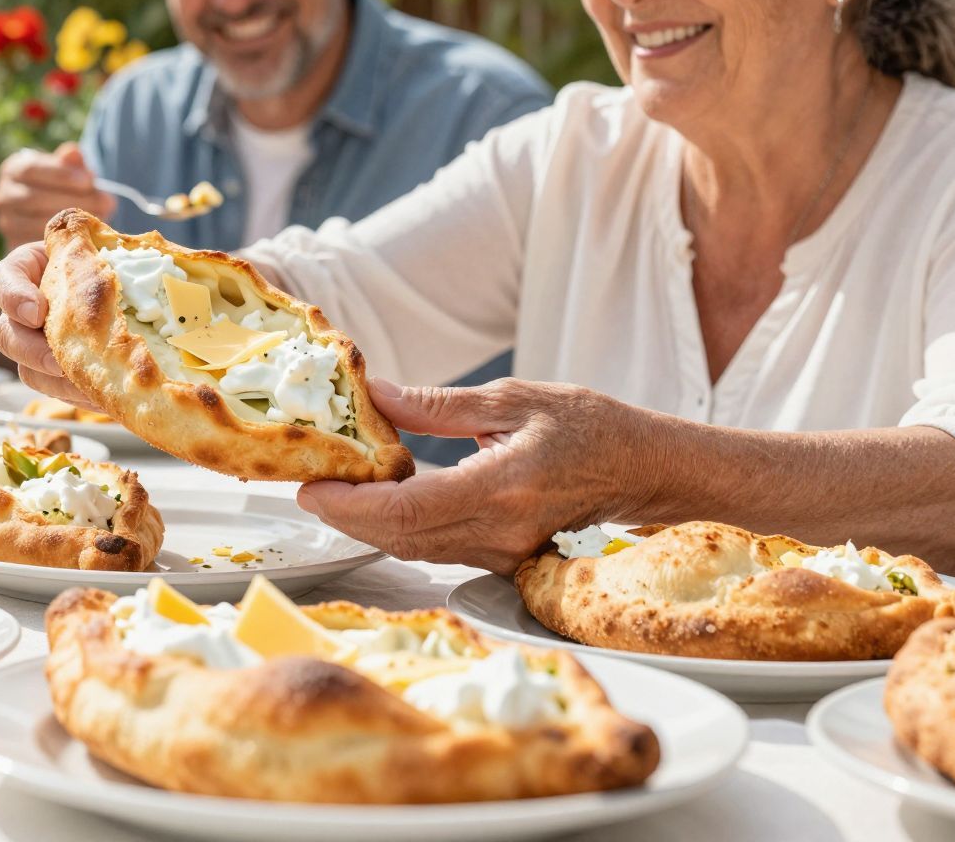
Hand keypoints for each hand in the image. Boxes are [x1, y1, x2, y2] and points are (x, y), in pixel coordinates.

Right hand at [0, 142, 114, 248]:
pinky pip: (37, 243)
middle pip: (33, 198)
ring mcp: (6, 222)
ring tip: (100, 218)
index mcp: (13, 169)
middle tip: (105, 202)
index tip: (89, 180)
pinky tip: (86, 235)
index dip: (61, 174)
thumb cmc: (64, 186)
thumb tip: (73, 152)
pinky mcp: (14, 244)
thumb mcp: (69, 170)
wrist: (53, 214)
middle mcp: (3, 195)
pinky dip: (63, 240)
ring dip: (71, 222)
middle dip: (72, 200)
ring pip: (36, 223)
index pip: (31, 169)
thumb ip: (71, 162)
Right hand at [0, 241, 98, 407]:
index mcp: (24, 273)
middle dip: (32, 352)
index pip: (2, 281)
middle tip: (59, 363)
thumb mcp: (90, 243)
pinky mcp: (53, 372)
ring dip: (57, 384)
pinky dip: (79, 397)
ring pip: (28, 371)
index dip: (14, 298)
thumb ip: (92, 244)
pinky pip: (56, 391)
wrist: (110, 281)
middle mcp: (21, 312)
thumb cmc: (98, 255)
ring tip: (88, 391)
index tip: (37, 312)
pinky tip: (104, 399)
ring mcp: (34, 345)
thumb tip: (129, 243)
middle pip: (8, 335)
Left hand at [296, 379, 638, 574]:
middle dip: (346, 516)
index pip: (406, 511)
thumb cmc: (590, 427)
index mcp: (502, 486)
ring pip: (414, 548)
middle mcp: (500, 531)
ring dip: (369, 523)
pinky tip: (383, 500)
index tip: (312, 486)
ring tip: (337, 488)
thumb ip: (437, 406)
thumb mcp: (513, 399)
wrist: (644, 469)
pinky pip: (437, 548)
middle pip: (400, 538)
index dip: (349, 505)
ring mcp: (503, 552)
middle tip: (310, 485)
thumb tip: (377, 394)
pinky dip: (401, 528)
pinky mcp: (504, 559)